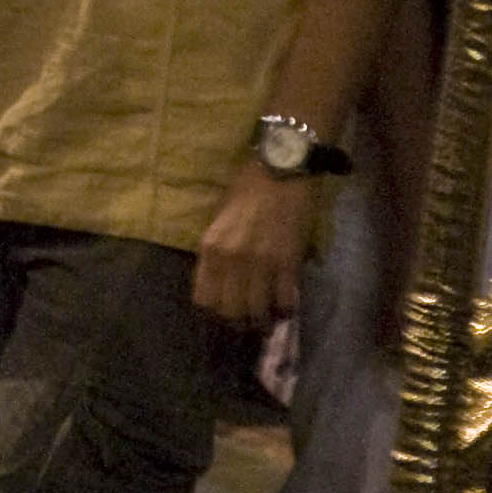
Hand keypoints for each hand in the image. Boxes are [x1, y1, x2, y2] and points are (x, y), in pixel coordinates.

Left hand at [194, 161, 314, 323]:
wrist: (281, 170)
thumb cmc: (248, 188)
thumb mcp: (220, 220)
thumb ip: (218, 251)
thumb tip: (224, 281)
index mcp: (211, 248)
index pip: (205, 300)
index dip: (215, 312)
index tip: (226, 312)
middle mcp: (231, 260)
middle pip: (230, 312)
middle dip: (240, 323)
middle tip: (249, 322)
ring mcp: (260, 263)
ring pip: (257, 311)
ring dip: (264, 321)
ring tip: (269, 320)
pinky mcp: (287, 262)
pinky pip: (285, 300)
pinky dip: (286, 308)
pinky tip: (287, 306)